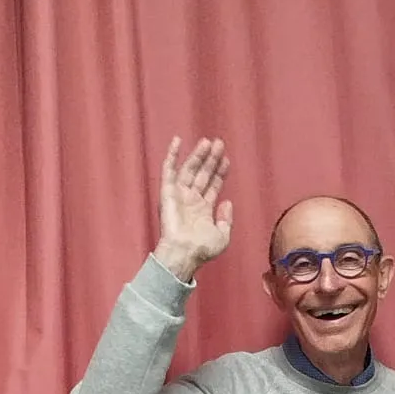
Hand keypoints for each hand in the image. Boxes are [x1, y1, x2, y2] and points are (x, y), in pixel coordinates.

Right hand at [154, 135, 232, 278]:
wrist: (184, 253)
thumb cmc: (202, 250)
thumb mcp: (222, 237)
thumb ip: (226, 220)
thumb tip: (227, 202)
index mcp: (203, 209)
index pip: (212, 185)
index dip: (219, 172)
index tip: (226, 159)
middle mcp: (191, 200)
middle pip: (203, 174)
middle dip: (211, 159)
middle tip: (220, 143)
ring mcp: (179, 195)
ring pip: (189, 169)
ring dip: (198, 155)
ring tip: (208, 142)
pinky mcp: (167, 192)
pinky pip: (168, 170)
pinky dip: (171, 155)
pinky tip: (177, 141)